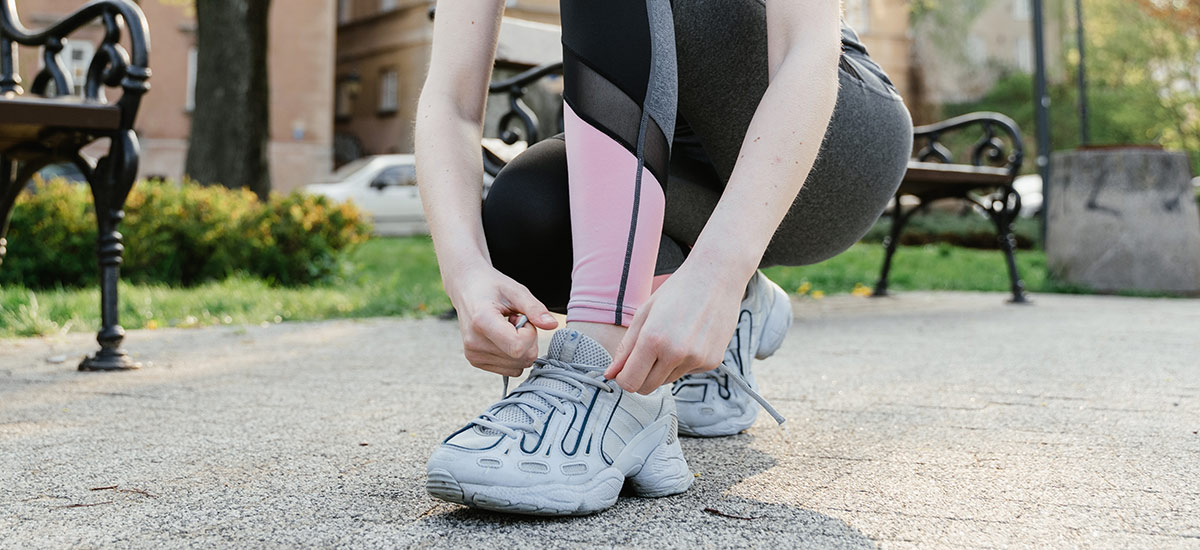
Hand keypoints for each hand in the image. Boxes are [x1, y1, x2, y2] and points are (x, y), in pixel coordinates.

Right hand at [445, 262, 558, 376]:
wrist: (466, 289)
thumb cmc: (491, 287)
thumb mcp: (515, 291)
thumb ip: (534, 308)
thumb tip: (552, 325)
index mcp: (482, 321)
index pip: (518, 347)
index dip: (530, 334)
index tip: (523, 318)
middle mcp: (474, 342)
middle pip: (521, 358)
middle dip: (528, 340)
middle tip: (515, 320)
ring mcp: (474, 355)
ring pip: (518, 366)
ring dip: (520, 347)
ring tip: (507, 327)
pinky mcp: (475, 361)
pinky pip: (510, 369)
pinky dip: (513, 355)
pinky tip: (502, 337)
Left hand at [604, 264, 747, 393]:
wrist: (716, 278)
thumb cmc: (679, 291)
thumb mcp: (644, 313)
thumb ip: (625, 348)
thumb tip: (611, 373)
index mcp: (653, 339)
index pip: (630, 382)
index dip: (623, 378)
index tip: (624, 370)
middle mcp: (676, 353)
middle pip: (647, 387)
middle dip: (641, 376)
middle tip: (645, 356)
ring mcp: (697, 359)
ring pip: (667, 381)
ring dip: (663, 368)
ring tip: (672, 339)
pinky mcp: (712, 362)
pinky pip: (687, 373)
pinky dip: (683, 362)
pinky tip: (689, 339)